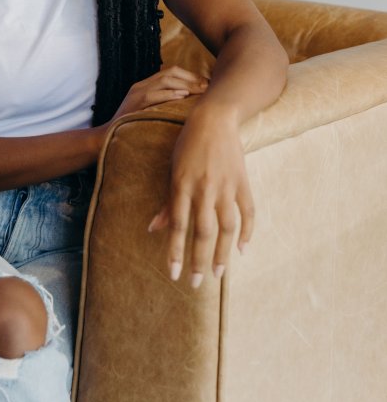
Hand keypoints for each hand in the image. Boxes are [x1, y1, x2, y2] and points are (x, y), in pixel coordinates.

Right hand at [108, 66, 209, 120]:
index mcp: (145, 86)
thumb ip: (165, 104)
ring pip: (163, 80)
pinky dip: (169, 94)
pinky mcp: (134, 104)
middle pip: (170, 72)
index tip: (207, 84)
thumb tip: (190, 104)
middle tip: (208, 86)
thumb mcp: (150, 112)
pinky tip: (183, 96)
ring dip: (185, 84)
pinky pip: (153, 95)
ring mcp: (136, 94)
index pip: (171, 72)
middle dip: (191, 78)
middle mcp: (140, 86)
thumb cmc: (133, 128)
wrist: (108, 138)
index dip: (191, 76)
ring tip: (200, 90)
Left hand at [147, 105, 254, 287]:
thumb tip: (154, 228)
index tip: (173, 274)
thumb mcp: (172, 170)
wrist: (215, 118)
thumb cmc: (187, 144)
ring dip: (223, 253)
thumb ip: (167, 202)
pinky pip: (248, 211)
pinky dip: (247, 231)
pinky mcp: (242, 182)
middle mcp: (204, 189)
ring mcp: (226, 186)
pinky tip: (242, 249)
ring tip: (219, 274)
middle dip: (199, 260)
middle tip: (197, 283)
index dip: (175, 252)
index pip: (178, 226)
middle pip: (203, 232)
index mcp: (182, 185)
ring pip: (227, 227)